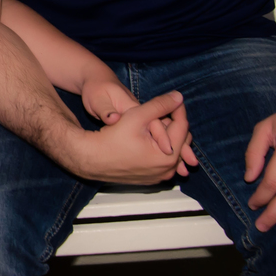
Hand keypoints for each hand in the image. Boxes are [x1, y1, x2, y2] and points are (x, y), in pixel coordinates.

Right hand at [82, 80, 197, 175]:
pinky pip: (163, 160)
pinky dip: (160, 147)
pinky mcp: (151, 179)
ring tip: (154, 121)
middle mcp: (167, 170)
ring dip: (168, 135)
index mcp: (168, 156)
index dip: (178, 108)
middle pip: (181, 139)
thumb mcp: (137, 116)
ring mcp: (159, 177)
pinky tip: (148, 137)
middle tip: (162, 110)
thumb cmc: (112, 138)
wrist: (92, 158)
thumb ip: (160, 105)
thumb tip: (178, 96)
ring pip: (173, 150)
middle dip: (174, 123)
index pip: (183, 126)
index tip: (173, 98)